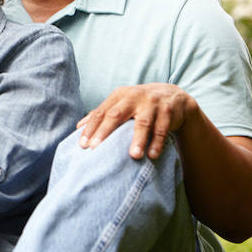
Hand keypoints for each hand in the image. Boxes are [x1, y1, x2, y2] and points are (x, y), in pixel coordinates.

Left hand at [76, 83, 198, 159]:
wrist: (172, 95)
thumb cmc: (139, 103)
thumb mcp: (121, 104)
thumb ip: (102, 114)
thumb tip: (79, 127)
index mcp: (119, 95)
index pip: (101, 112)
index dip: (91, 128)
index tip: (83, 145)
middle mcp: (133, 97)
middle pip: (116, 115)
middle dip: (105, 132)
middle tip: (96, 148)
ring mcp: (151, 103)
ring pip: (142, 122)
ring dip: (138, 140)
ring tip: (133, 156)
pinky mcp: (167, 111)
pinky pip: (161, 128)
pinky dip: (157, 142)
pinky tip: (152, 155)